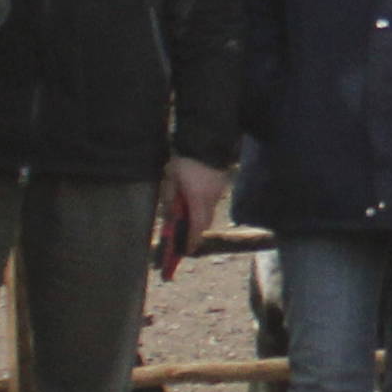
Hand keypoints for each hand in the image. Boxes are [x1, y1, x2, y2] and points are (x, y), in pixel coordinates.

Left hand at [155, 156, 230, 271]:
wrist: (206, 140)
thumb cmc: (185, 161)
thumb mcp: (170, 178)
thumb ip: (169, 198)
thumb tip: (169, 215)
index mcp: (197, 200)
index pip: (196, 228)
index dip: (191, 242)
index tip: (186, 252)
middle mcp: (211, 199)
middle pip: (204, 222)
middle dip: (195, 231)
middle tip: (184, 237)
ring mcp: (218, 192)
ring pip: (209, 211)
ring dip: (198, 217)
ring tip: (186, 215)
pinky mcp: (221, 184)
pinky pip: (211, 201)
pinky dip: (203, 205)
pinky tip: (194, 197)